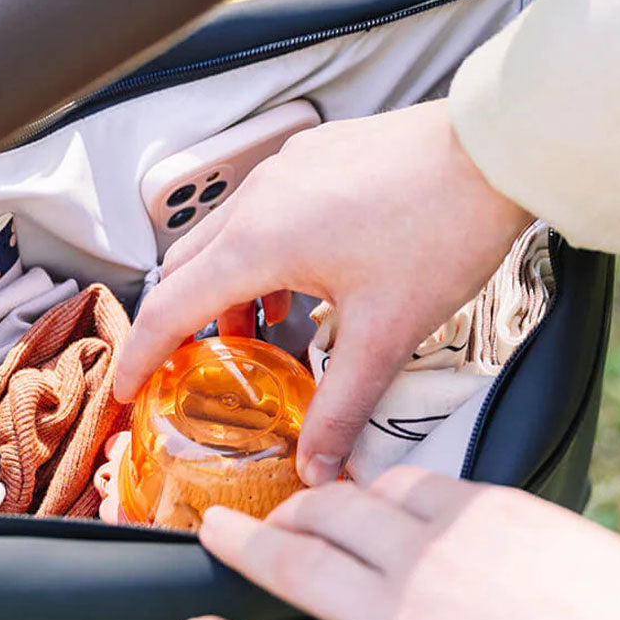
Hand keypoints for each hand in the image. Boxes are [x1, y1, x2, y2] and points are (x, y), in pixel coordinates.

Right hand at [114, 99, 532, 483]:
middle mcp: (257, 198)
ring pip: (225, 235)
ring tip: (258, 331)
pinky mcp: (311, 155)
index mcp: (259, 242)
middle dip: (180, 321)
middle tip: (190, 365)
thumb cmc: (440, 229)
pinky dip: (258, 250)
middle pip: (187, 267)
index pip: (171, 306)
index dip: (141, 354)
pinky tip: (303, 280)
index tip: (128, 388)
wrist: (491, 151)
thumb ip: (341, 406)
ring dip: (225, 285)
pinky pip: (261, 207)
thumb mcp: (386, 333)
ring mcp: (283, 169)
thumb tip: (317, 468)